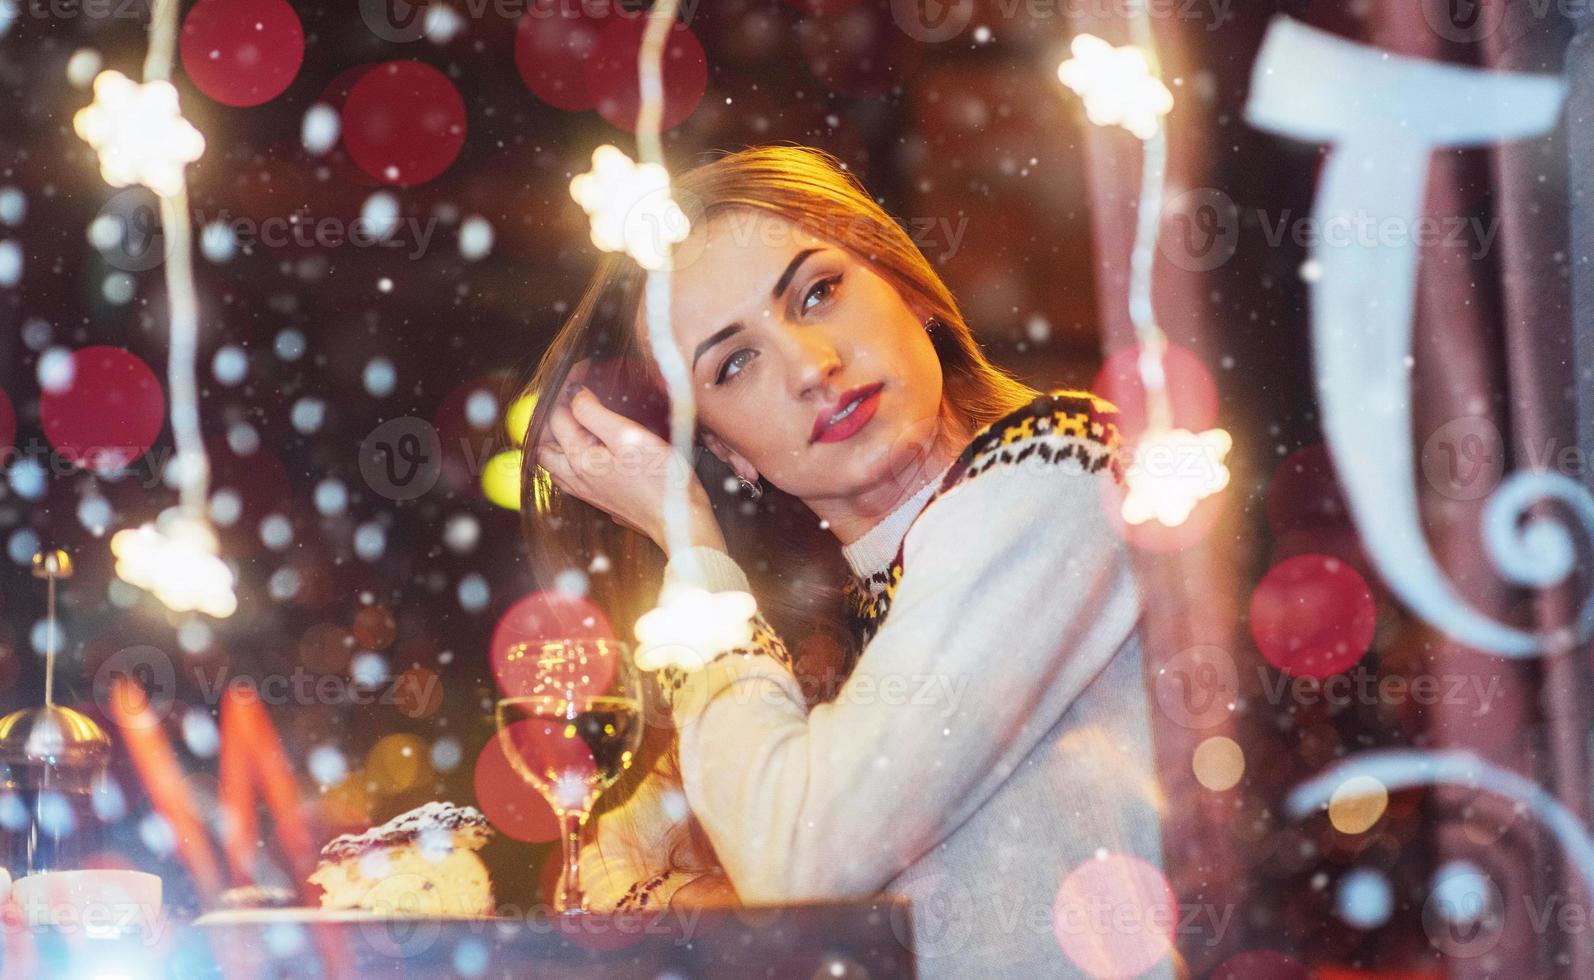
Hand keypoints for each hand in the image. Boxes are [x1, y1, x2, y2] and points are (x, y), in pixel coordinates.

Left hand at [535, 386, 724, 553]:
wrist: (678, 521)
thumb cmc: (662, 481)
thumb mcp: (630, 437)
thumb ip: (595, 414)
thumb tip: (574, 395)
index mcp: (579, 459)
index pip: (558, 416)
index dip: (567, 388)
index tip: (582, 371)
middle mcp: (575, 477)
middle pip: (544, 443)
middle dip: (552, 416)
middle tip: (571, 397)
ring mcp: (586, 491)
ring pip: (553, 462)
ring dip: (557, 439)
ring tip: (574, 419)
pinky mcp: (599, 498)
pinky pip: (569, 475)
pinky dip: (569, 457)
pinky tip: (586, 450)